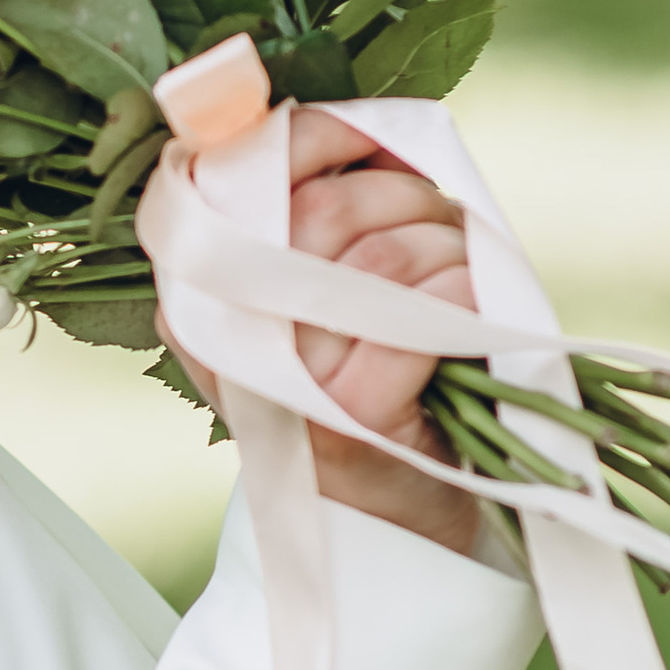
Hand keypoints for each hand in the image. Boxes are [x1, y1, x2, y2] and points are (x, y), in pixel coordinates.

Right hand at [159, 107, 479, 557]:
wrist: (386, 545)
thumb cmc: (363, 408)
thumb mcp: (312, 310)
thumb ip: (302, 224)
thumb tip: (345, 124)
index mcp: (196, 299)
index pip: (231, 175)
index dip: (309, 137)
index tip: (368, 134)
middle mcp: (222, 342)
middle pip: (320, 210)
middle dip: (401, 195)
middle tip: (442, 222)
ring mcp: (282, 389)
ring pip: (378, 257)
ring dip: (446, 247)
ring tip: (463, 277)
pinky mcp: (348, 429)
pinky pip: (419, 321)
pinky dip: (463, 300)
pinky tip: (473, 316)